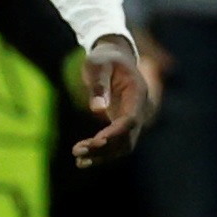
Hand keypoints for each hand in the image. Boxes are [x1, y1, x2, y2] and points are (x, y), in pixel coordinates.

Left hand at [74, 34, 153, 165]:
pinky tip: (82, 159)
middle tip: (77, 151)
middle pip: (127, 138)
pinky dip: (102, 153)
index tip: (96, 142)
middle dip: (104, 148)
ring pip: (123, 145)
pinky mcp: (123, 124)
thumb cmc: (104, 59)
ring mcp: (133, 118)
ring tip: (78, 159)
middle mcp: (139, 109)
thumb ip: (99, 85)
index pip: (130, 120)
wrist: (113, 57)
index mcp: (137, 93)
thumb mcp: (98, 66)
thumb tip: (97, 109)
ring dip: (102, 155)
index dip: (114, 133)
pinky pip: (116, 143)